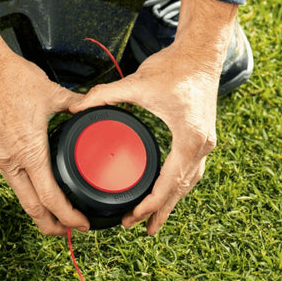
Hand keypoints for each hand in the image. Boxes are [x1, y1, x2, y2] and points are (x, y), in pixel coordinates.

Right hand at [0, 26, 88, 235]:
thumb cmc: (10, 76)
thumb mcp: (52, 92)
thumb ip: (76, 105)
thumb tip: (91, 108)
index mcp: (28, 150)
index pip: (50, 197)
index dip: (67, 217)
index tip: (81, 224)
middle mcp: (8, 159)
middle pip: (30, 207)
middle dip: (50, 225)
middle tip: (67, 232)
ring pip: (17, 191)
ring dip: (35, 205)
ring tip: (51, 209)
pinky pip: (7, 173)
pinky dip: (22, 183)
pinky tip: (31, 178)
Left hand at [70, 0, 237, 234]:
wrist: (202, 51)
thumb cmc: (174, 66)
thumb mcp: (137, 83)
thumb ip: (104, 95)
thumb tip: (75, 106)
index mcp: (188, 138)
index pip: (169, 182)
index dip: (151, 203)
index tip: (134, 216)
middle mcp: (202, 145)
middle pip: (180, 189)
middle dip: (160, 211)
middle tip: (138, 229)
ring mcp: (205, 141)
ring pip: (188, 182)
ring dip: (171, 202)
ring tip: (153, 221)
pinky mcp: (203, 135)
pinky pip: (191, 170)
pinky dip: (178, 185)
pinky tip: (167, 193)